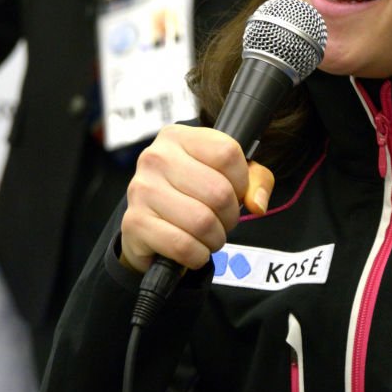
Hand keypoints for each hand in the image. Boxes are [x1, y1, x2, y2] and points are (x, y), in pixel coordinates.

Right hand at [119, 124, 274, 273]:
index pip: (227, 153)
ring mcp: (142, 189)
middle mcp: (156, 158)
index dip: (242, 180)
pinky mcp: (134, 222)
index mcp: (178, 137)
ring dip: (215, 238)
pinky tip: (193, 249)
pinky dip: (197, 255)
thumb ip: (256, 180)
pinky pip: (182, 245)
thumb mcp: (228, 176)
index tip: (235, 192)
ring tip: (208, 235)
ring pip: (202, 222)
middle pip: (218, 192)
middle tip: (222, 221)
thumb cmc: (192, 194)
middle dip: (230, 216)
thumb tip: (257, 204)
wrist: (149, 224)